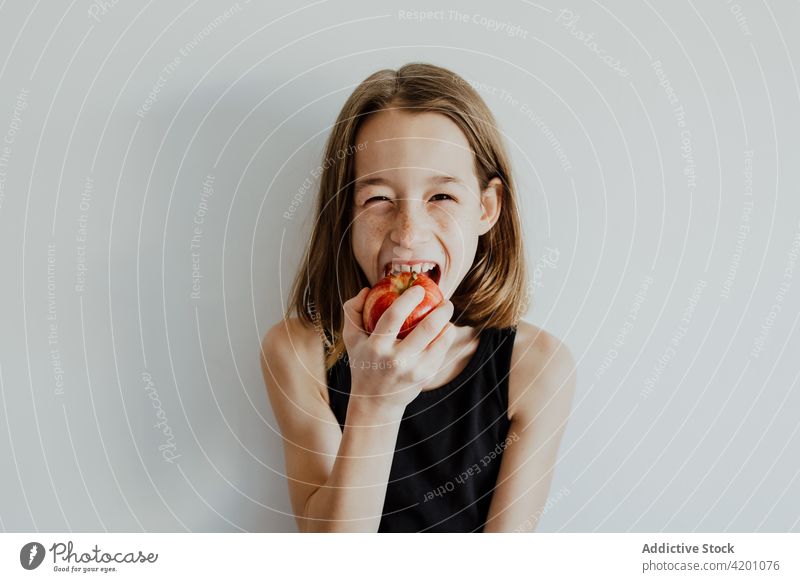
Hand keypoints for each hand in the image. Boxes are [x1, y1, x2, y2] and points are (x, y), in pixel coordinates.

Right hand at [341, 285, 456, 416]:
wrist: (375, 402)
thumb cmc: (363, 363)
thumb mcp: (351, 339)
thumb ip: (352, 311)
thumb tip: (368, 289)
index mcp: (376, 347)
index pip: (394, 316)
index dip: (409, 298)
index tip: (418, 288)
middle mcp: (396, 360)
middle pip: (427, 328)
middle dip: (441, 310)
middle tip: (444, 300)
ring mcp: (414, 370)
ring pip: (440, 340)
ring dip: (448, 322)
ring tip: (447, 312)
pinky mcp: (426, 376)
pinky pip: (442, 350)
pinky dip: (446, 336)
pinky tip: (445, 328)